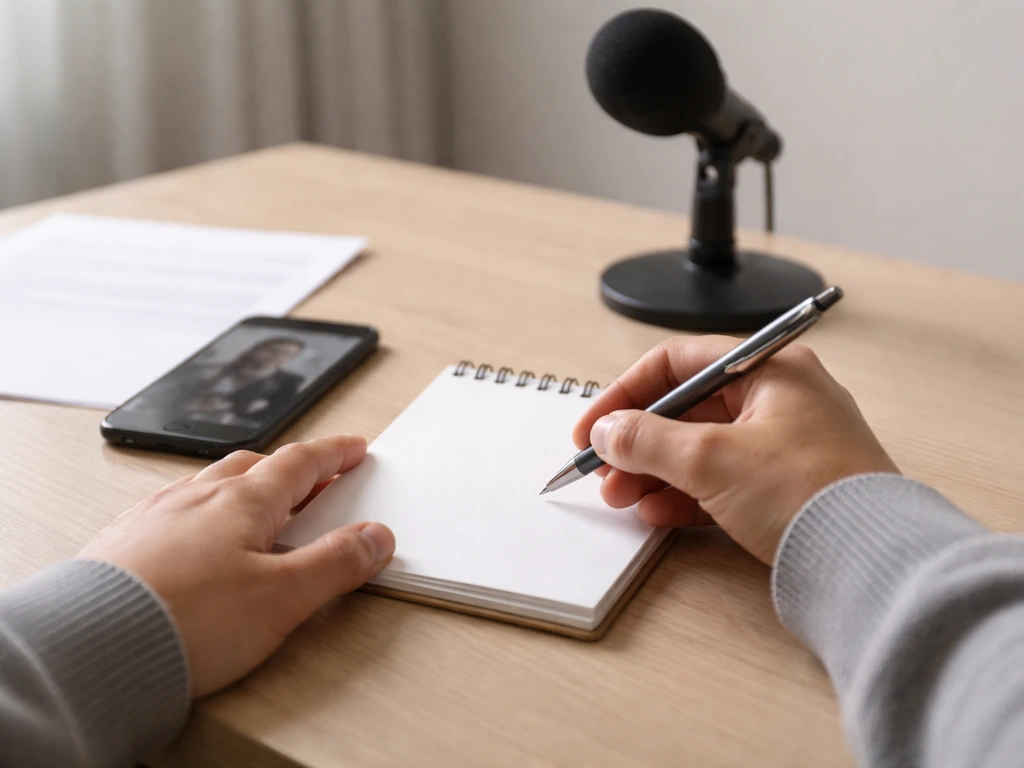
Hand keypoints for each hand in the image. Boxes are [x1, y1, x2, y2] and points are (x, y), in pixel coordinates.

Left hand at [79, 435, 393, 696]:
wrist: (91, 649)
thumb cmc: (185, 620)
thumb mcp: (283, 597)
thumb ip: (335, 564)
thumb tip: (374, 538)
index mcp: (242, 501)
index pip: (299, 463)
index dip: (332, 454)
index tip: (352, 449)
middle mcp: (196, 498)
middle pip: (253, 467)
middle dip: (289, 469)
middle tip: (314, 477)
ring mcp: (155, 517)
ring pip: (208, 485)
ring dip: (242, 488)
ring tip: (256, 506)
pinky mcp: (123, 545)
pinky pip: (171, 511)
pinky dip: (198, 514)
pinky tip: (193, 539)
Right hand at [573, 337, 897, 563]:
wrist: (874, 563)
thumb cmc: (813, 494)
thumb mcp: (713, 459)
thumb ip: (648, 440)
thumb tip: (607, 431)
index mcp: (770, 370)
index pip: (679, 363)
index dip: (627, 393)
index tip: (593, 426)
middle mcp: (779, 399)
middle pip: (686, 409)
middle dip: (637, 441)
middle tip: (604, 470)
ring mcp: (783, 445)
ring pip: (700, 448)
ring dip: (654, 471)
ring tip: (623, 498)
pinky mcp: (785, 487)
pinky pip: (721, 480)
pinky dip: (685, 494)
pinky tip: (657, 513)